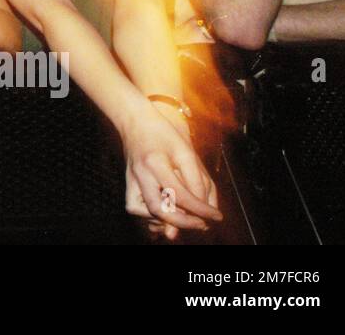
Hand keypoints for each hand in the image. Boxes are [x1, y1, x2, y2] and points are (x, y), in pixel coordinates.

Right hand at [121, 102, 220, 238]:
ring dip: (163, 221)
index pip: (181, 195)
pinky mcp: (127, 183)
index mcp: (155, 163)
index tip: (217, 217)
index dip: (202, 210)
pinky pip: (135, 208)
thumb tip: (204, 207)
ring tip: (183, 220)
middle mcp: (139, 174)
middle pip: (158, 209)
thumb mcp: (186, 151)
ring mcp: (130, 179)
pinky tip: (166, 216)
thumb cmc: (163, 133)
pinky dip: (150, 217)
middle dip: (182, 222)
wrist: (135, 120)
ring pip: (141, 212)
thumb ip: (197, 179)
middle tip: (201, 224)